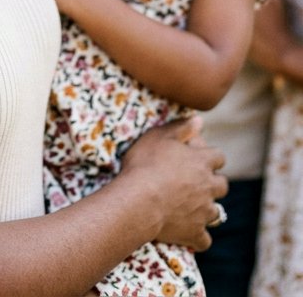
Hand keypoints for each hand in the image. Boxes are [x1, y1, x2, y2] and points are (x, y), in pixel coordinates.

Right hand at [120, 117, 226, 251]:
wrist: (138, 201)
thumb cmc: (145, 164)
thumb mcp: (158, 136)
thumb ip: (181, 127)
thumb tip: (199, 120)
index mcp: (202, 161)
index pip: (219, 157)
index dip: (210, 157)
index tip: (201, 158)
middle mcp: (208, 186)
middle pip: (222, 185)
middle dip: (214, 183)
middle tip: (198, 182)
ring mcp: (203, 211)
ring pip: (216, 212)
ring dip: (208, 208)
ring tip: (194, 207)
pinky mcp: (194, 232)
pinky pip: (205, 239)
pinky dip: (199, 236)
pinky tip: (191, 233)